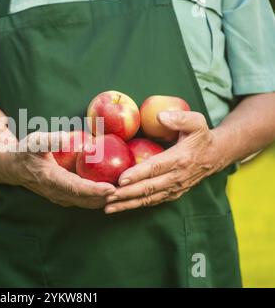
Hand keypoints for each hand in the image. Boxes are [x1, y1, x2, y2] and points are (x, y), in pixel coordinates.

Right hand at [8, 132, 115, 208]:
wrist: (13, 168)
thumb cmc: (25, 151)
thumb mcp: (35, 141)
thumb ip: (51, 140)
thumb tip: (69, 138)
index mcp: (51, 179)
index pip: (76, 188)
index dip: (95, 190)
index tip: (112, 189)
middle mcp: (56, 193)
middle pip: (86, 200)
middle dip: (106, 198)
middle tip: (128, 191)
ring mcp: (60, 198)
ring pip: (86, 204)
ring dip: (105, 200)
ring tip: (125, 192)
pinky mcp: (63, 198)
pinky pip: (84, 201)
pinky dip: (98, 199)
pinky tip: (111, 192)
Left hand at [105, 111, 224, 213]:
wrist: (216, 155)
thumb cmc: (201, 136)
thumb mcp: (197, 121)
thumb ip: (180, 119)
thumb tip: (160, 117)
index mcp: (180, 159)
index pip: (155, 168)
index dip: (138, 174)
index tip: (121, 179)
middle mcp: (177, 177)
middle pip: (148, 188)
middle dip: (127, 193)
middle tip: (108, 196)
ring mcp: (175, 188)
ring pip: (148, 199)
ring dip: (128, 204)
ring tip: (109, 207)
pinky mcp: (172, 194)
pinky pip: (152, 201)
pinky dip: (136, 206)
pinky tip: (121, 207)